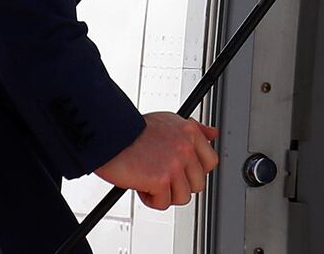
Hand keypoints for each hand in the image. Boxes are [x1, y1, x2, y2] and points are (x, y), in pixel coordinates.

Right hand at [94, 112, 219, 209]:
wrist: (110, 136)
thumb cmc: (134, 131)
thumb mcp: (169, 121)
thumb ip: (195, 129)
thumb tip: (213, 133)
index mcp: (189, 133)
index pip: (210, 161)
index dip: (196, 171)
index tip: (184, 172)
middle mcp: (185, 148)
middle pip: (198, 183)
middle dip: (179, 185)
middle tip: (163, 179)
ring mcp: (174, 164)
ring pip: (182, 197)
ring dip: (165, 194)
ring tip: (150, 181)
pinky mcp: (161, 180)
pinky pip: (163, 203)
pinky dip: (151, 199)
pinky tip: (141, 185)